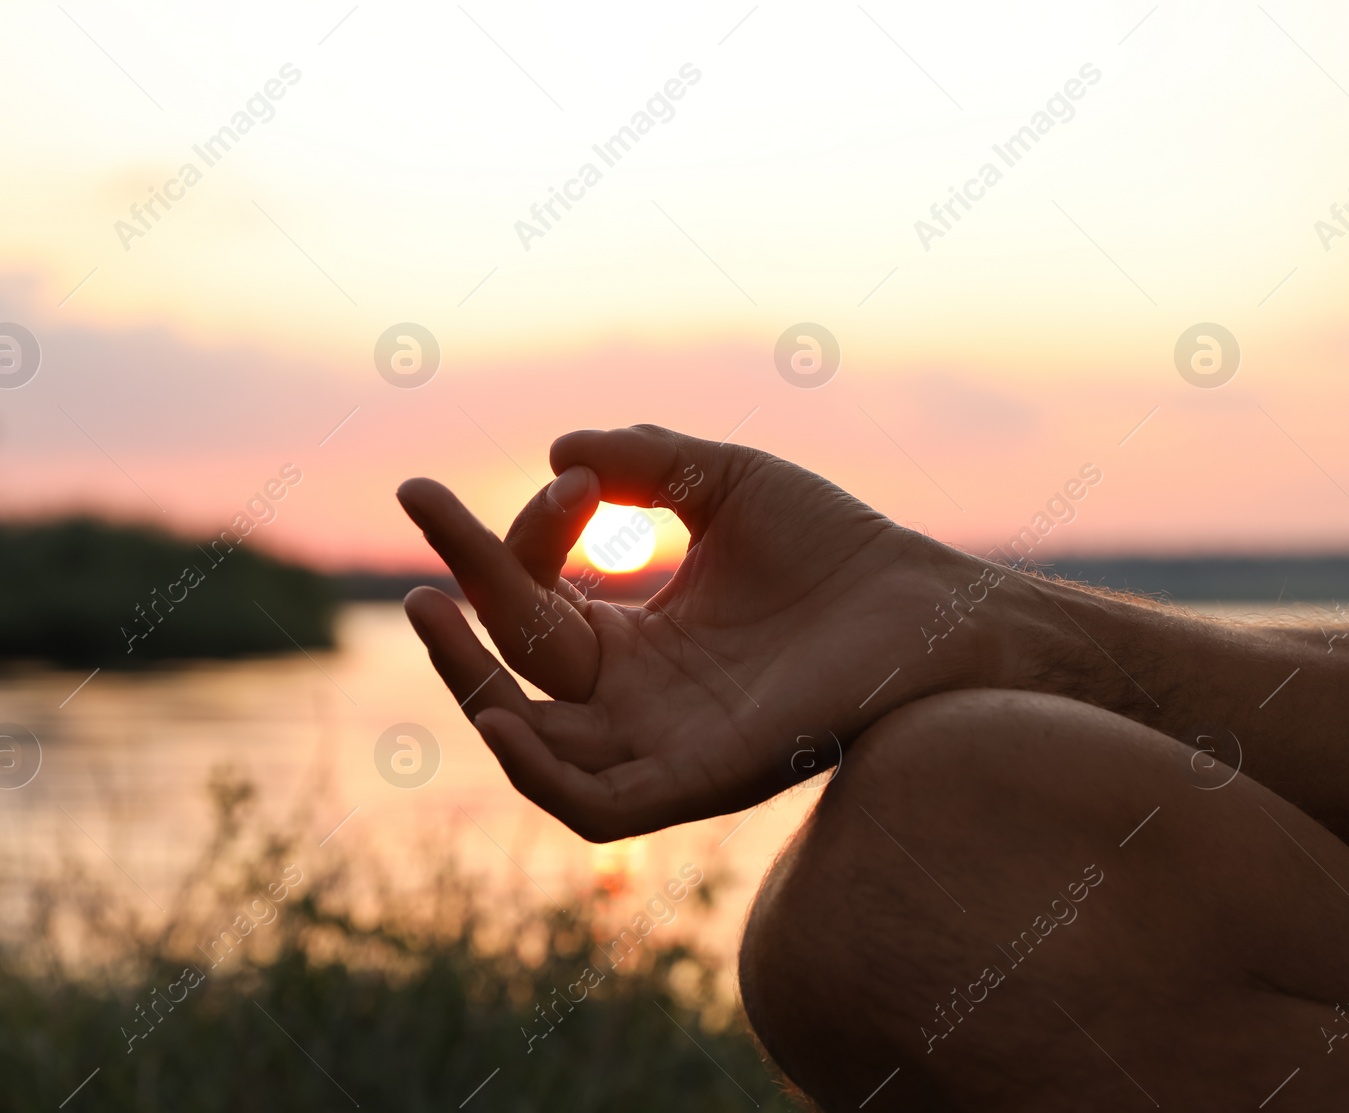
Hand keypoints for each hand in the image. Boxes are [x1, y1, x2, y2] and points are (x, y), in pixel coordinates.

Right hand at [397, 425, 1006, 840]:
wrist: (928, 604)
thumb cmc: (837, 546)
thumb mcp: (724, 480)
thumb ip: (642, 461)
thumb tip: (555, 451)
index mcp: (636, 638)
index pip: (538, 597)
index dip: (528, 533)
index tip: (572, 477)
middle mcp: (636, 698)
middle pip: (515, 666)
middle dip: (460, 594)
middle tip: (420, 505)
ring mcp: (661, 744)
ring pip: (529, 742)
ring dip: (466, 679)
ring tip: (428, 604)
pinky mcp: (697, 783)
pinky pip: (592, 807)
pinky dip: (534, 772)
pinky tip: (496, 710)